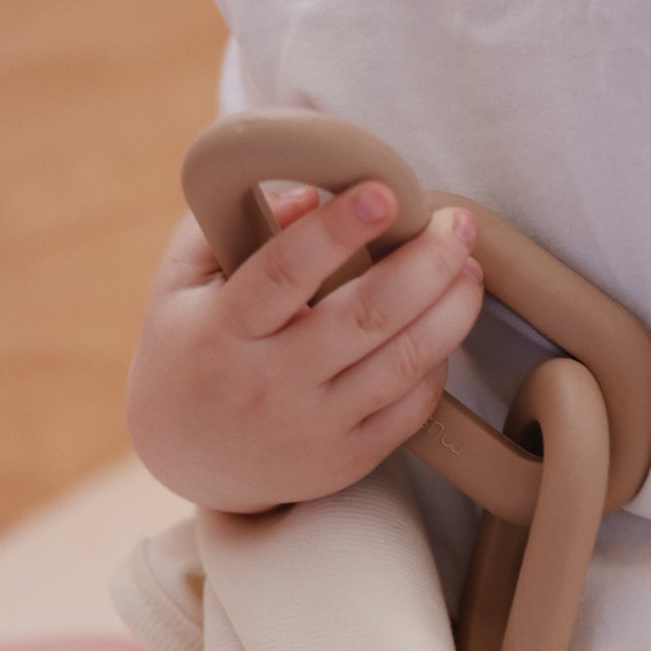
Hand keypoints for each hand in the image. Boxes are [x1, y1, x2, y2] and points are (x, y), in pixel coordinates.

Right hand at [126, 179, 484, 513]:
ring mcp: (315, 426)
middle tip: (459, 223)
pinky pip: (411, 410)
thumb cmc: (190, 349)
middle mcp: (272, 382)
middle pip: (366, 317)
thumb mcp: (181, 282)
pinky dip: (437, 364)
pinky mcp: (348, 459)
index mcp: (225, 329)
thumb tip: (309, 192)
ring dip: (450, 311)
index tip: (382, 191)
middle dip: (425, 264)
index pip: (285, 272)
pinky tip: (444, 326)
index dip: (336, 231)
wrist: (189, 459)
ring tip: (469, 268)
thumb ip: (229, 225)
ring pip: (402, 363)